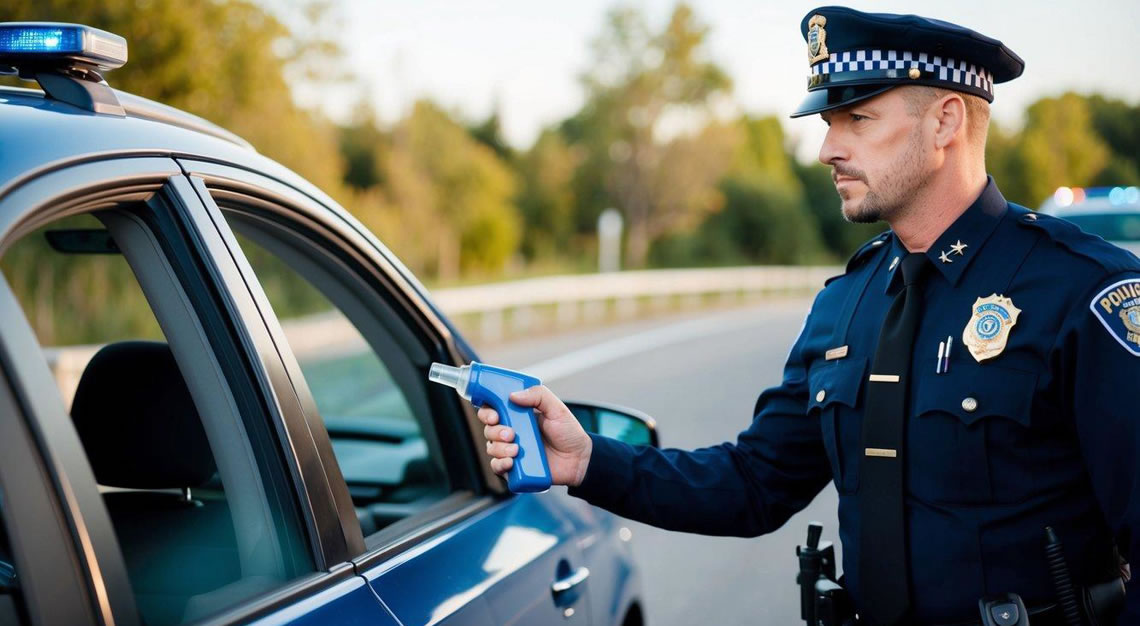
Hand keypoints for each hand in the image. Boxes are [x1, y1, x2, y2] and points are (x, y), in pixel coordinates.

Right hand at [477, 385, 592, 486]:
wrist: (579, 458)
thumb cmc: (568, 432)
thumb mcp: (557, 408)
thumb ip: (538, 395)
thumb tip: (513, 395)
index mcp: (517, 415)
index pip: (492, 410)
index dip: (487, 412)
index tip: (494, 416)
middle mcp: (511, 432)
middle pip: (489, 429)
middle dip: (495, 431)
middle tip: (511, 434)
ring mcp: (512, 450)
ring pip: (491, 448)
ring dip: (499, 448)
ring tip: (516, 449)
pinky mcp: (514, 468)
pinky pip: (497, 467)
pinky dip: (500, 464)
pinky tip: (510, 462)